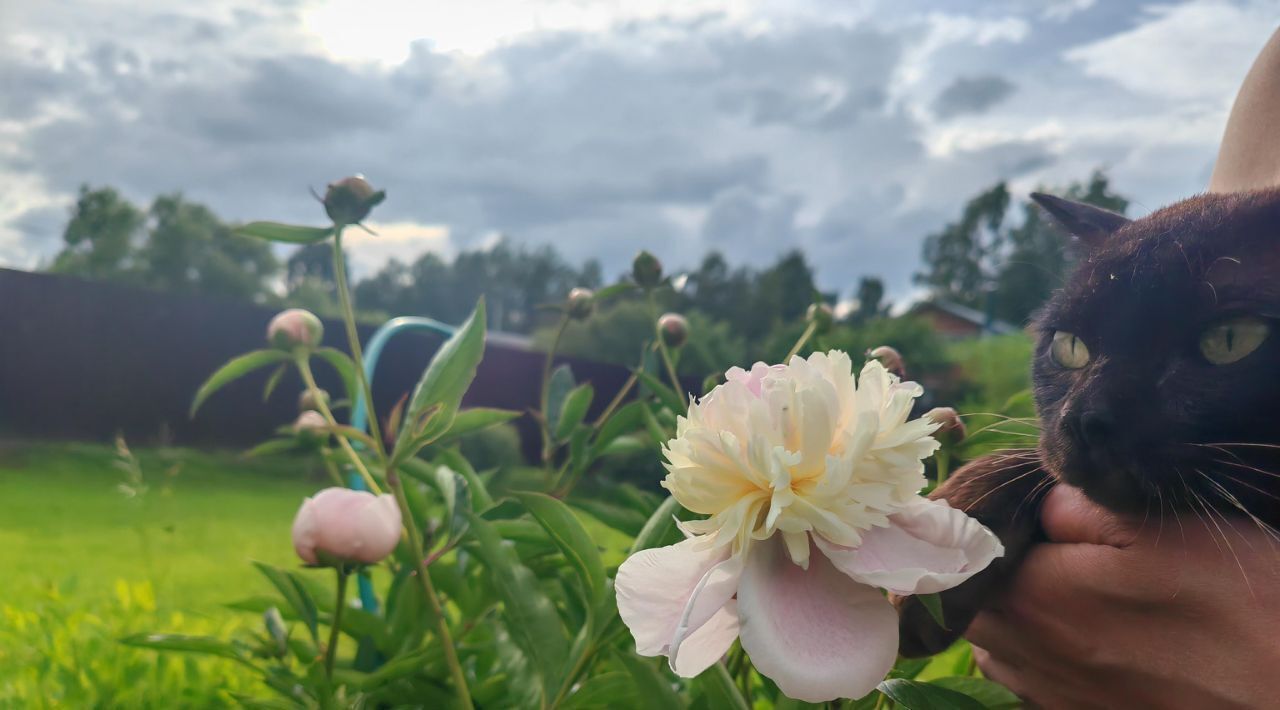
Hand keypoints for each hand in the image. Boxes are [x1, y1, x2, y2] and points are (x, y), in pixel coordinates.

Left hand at [966, 484, 1279, 708]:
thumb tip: (1037, 502)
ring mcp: (1056, 696)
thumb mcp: (1165, 529)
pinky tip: (1085, 632)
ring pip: (994, 647)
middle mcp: (1034, 657)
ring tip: (1060, 587)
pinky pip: (1030, 680)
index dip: (977, 525)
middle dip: (989, 569)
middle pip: (971, 604)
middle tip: (1036, 544)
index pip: (965, 556)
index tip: (1007, 510)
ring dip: (1008, 614)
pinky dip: (1037, 654)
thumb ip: (1078, 508)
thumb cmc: (1243, 608)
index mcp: (1039, 601)